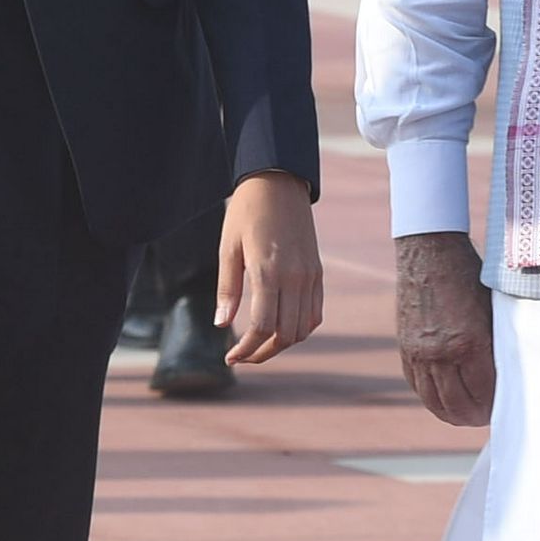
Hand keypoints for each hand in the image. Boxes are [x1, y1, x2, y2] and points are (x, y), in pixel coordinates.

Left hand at [217, 171, 323, 364]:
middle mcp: (294, 277)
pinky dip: (300, 329)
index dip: (246, 350)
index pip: (262, 327)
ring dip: (281, 344)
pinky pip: (315, 313)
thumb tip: (222, 325)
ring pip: (303, 329)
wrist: (279, 182)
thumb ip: (228, 289)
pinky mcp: (317, 272)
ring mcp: (310, 276)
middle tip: (242, 356)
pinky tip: (281, 329)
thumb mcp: (228, 247)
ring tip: (259, 346)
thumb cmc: (246, 212)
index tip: (230, 358)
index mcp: (268, 271)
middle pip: (285, 335)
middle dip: (262, 353)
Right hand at [395, 229, 493, 426]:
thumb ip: (497, 345)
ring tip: (467, 413)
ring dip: (453, 414)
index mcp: (469, 342)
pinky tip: (445, 397)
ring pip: (435, 403)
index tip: (504, 410)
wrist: (429, 251)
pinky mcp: (405, 349)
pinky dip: (433, 398)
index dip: (495, 408)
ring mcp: (419, 353)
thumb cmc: (469, 276)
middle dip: (476, 417)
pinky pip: (417, 386)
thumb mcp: (492, 310)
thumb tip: (508, 377)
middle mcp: (440, 353)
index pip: (484, 395)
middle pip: (458, 407)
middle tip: (487, 416)